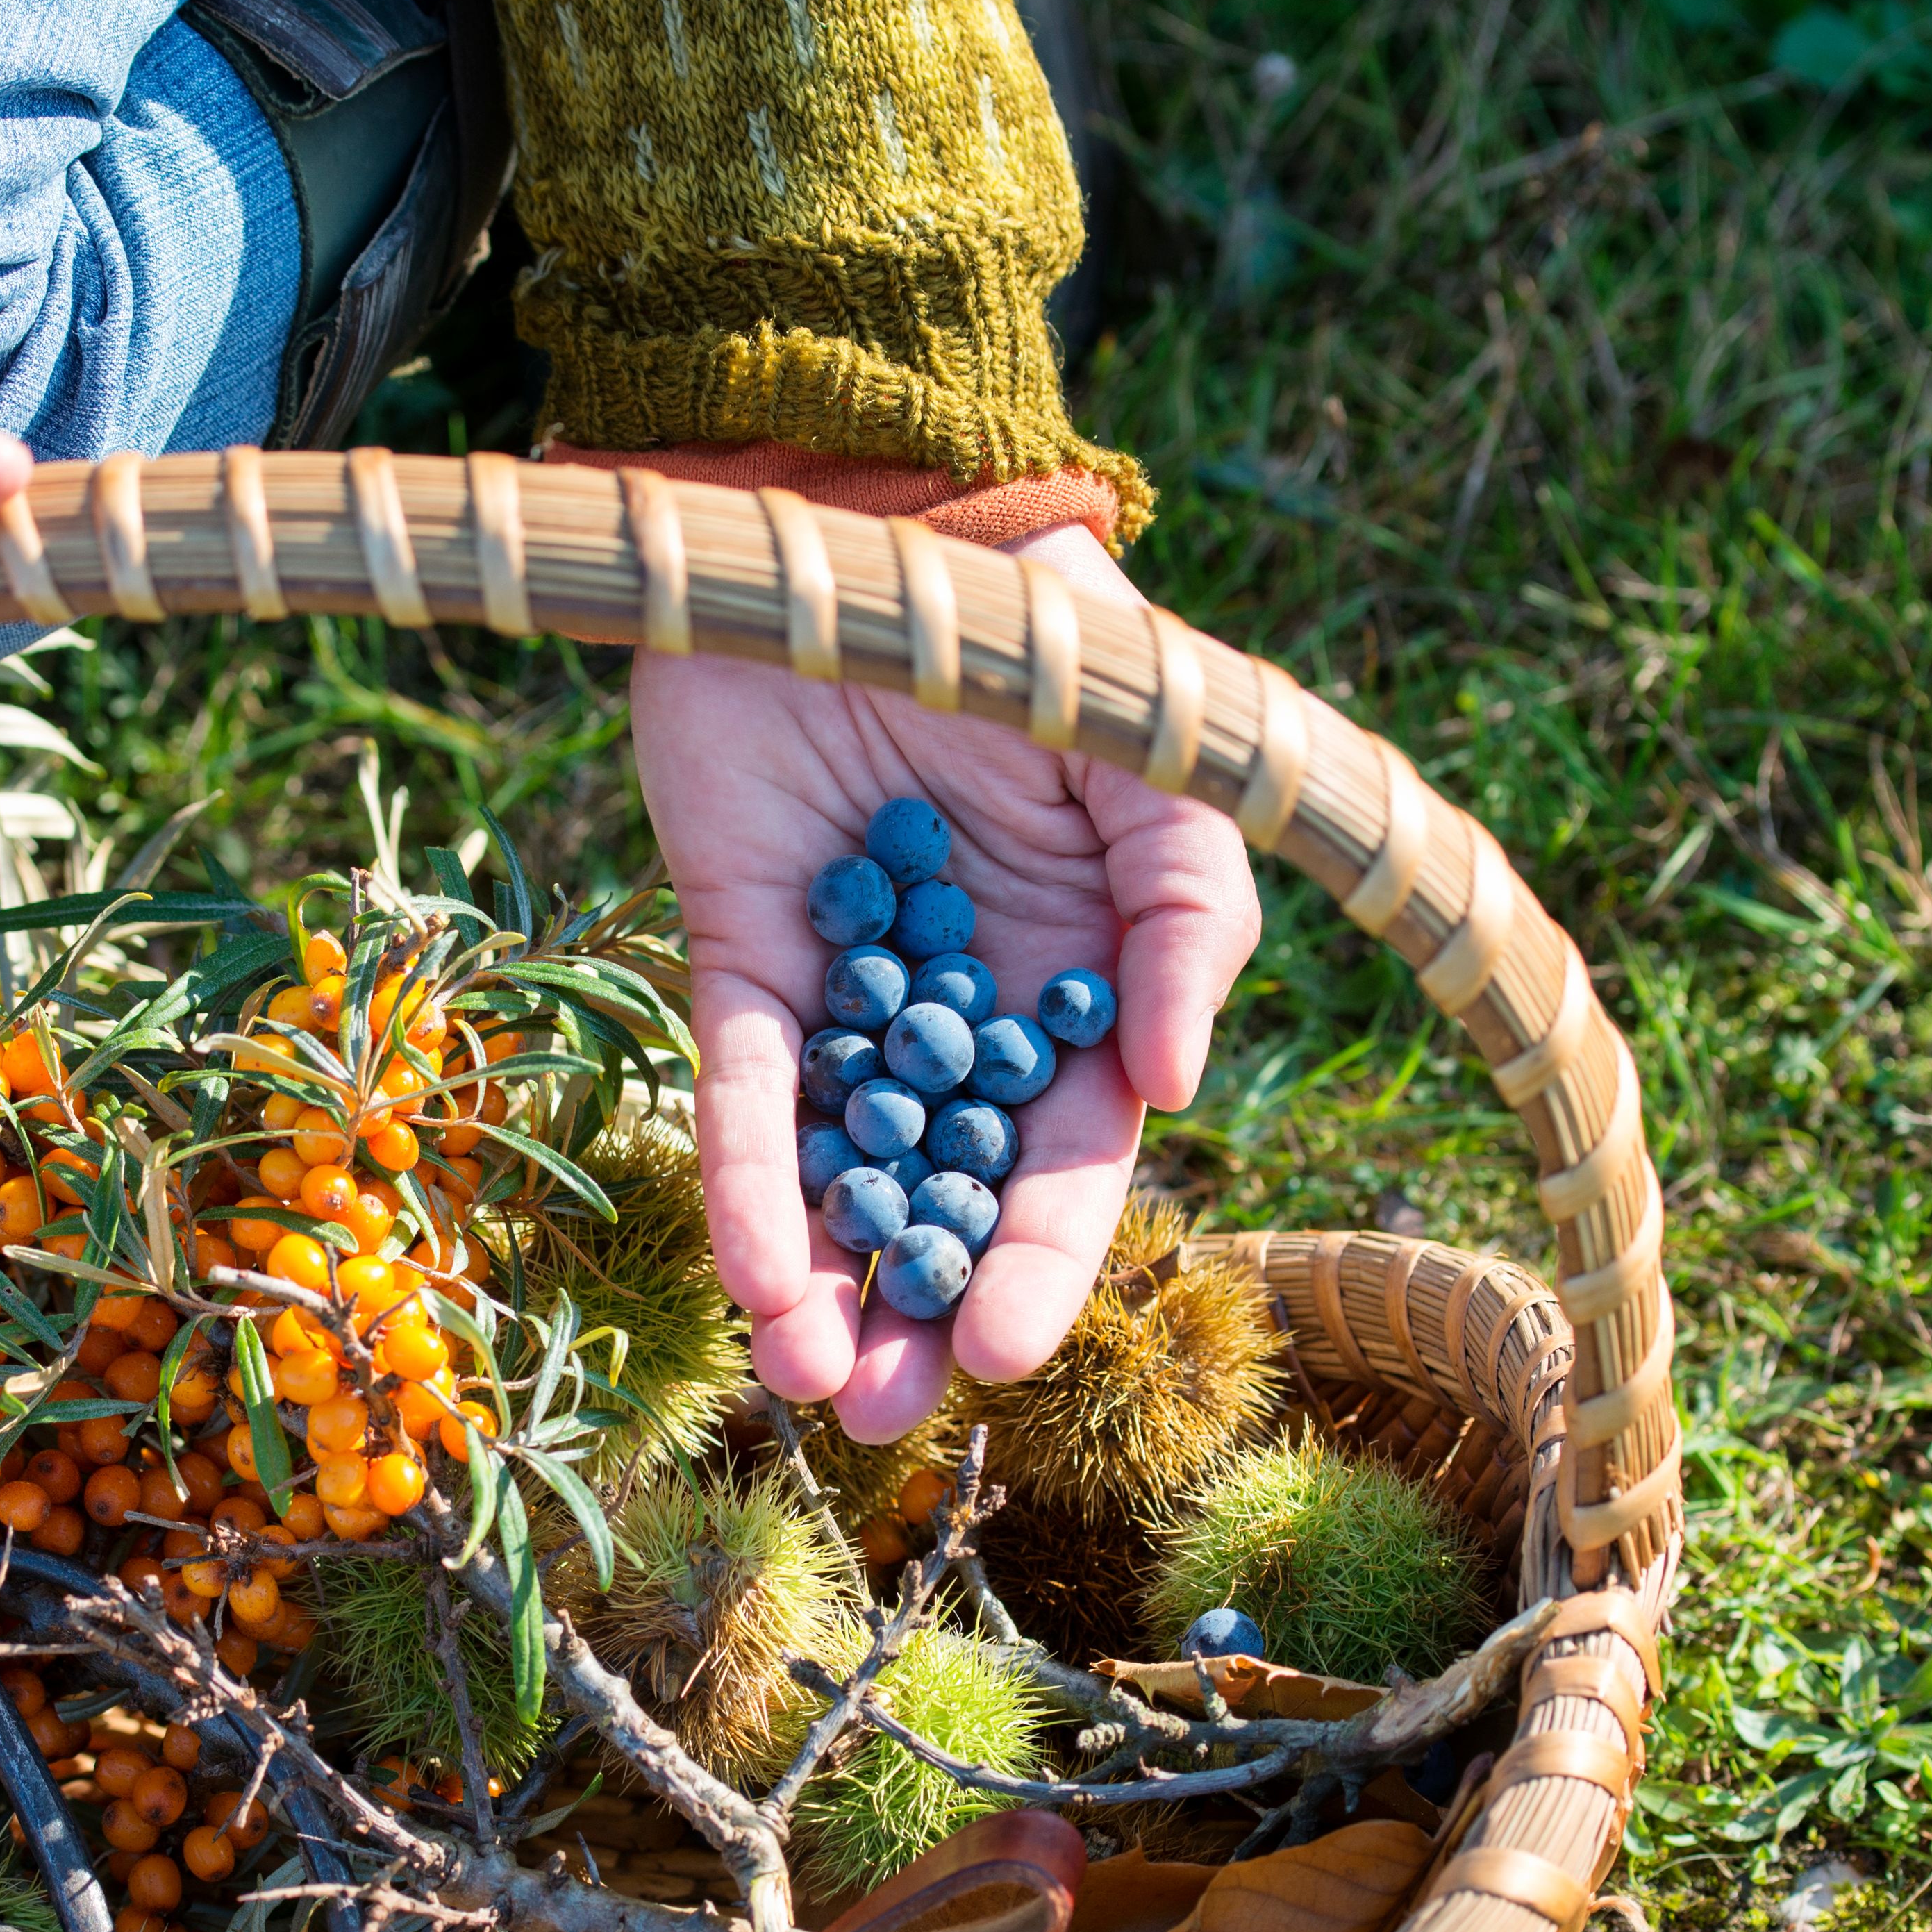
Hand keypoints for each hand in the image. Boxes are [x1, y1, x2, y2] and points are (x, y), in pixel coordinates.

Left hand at [636, 525, 1261, 1443]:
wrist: (866, 513)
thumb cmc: (1039, 638)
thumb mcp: (1162, 770)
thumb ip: (1192, 918)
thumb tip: (1168, 1083)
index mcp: (1078, 993)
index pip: (1063, 1164)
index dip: (1037, 1264)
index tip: (1000, 1355)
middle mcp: (961, 1018)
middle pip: (940, 1200)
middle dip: (916, 1313)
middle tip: (881, 1417)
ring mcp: (847, 992)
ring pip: (836, 1173)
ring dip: (820, 1285)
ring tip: (808, 1379)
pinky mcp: (738, 949)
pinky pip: (744, 1086)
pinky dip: (746, 1180)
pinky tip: (749, 1273)